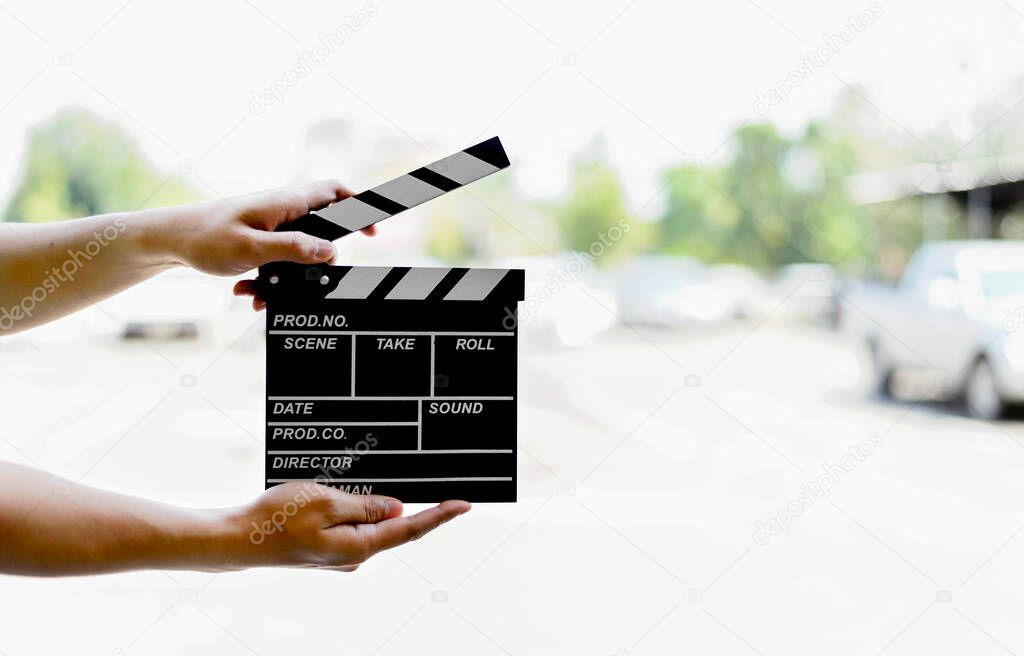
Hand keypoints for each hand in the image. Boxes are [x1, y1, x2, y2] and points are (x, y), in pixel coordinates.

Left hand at [149, 179, 374, 309]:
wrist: (167, 241)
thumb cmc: (204, 238)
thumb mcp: (252, 248)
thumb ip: (294, 249)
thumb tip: (330, 252)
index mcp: (284, 203)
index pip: (333, 193)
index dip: (359, 208)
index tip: (372, 232)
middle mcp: (281, 210)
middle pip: (320, 231)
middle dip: (316, 262)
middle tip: (309, 283)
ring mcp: (270, 224)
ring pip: (297, 252)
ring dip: (286, 278)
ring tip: (262, 293)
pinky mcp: (259, 239)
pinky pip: (277, 261)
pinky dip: (268, 280)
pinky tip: (249, 291)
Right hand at [228, 482, 469, 570]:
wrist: (237, 540)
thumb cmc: (277, 518)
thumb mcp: (327, 501)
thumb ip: (365, 505)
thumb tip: (397, 508)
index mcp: (359, 547)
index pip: (410, 528)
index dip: (440, 515)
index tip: (465, 504)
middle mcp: (354, 557)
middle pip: (394, 528)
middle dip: (414, 508)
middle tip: (433, 490)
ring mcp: (340, 556)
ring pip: (371, 525)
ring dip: (378, 507)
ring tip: (365, 489)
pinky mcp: (327, 550)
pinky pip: (353, 528)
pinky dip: (358, 512)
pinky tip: (351, 498)